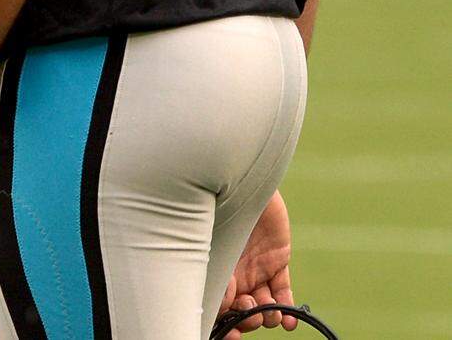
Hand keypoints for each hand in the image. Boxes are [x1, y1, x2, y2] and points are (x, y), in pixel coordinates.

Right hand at [219, 192, 298, 336]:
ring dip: (267, 315)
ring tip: (268, 307)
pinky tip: (289, 320)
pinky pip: (284, 292)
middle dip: (246, 319)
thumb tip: (224, 306)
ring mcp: (256, 268)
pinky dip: (287, 309)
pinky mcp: (277, 260)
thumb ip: (214, 271)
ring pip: (264, 307)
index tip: (231, 334)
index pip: (217, 305)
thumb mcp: (209, 237)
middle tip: (248, 308)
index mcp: (213, 268)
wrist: (239, 175)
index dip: (224, 324)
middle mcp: (233, 272)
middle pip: (242, 312)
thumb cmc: (215, 201)